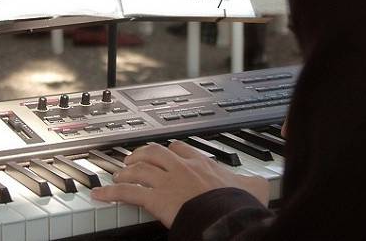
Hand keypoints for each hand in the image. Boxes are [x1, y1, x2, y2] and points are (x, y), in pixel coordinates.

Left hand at [90, 140, 269, 227]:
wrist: (228, 217)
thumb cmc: (238, 205)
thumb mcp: (253, 188)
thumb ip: (254, 182)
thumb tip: (263, 183)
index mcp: (203, 164)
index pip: (180, 148)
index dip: (169, 151)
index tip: (165, 154)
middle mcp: (182, 168)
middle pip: (155, 152)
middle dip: (141, 155)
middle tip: (133, 161)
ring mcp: (167, 182)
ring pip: (139, 169)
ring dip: (126, 172)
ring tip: (118, 176)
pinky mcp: (156, 199)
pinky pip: (128, 193)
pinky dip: (111, 193)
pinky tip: (101, 195)